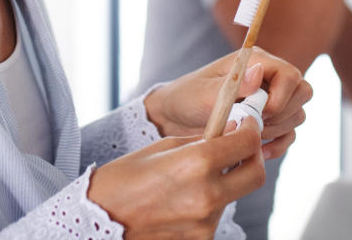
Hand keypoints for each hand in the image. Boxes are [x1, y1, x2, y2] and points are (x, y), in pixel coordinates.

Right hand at [88, 120, 264, 238]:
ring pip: (234, 196)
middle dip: (252, 158)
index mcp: (197, 163)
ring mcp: (205, 224)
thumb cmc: (122, 179)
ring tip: (194, 178)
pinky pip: (215, 216)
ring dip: (225, 182)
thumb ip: (200, 141)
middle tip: (239, 148)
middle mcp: (208, 196)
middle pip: (256, 175)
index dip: (251, 131)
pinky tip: (183, 200)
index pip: (248, 143)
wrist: (96, 220)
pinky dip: (208, 204)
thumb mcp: (161, 147)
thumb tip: (229, 133)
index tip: (246, 126)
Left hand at [143, 47, 310, 160]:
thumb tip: (259, 72)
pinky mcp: (269, 121)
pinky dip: (278, 144)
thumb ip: (234, 85)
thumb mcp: (204, 93)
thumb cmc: (187, 98)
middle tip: (254, 123)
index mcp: (255, 62)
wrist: (175, 120)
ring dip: (277, 130)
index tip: (261, 112)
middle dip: (282, 114)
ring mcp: (271, 100)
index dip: (284, 96)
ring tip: (249, 134)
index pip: (290, 74)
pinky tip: (259, 150)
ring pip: (298, 115)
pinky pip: (289, 134)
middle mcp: (268, 78)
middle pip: (302, 93)